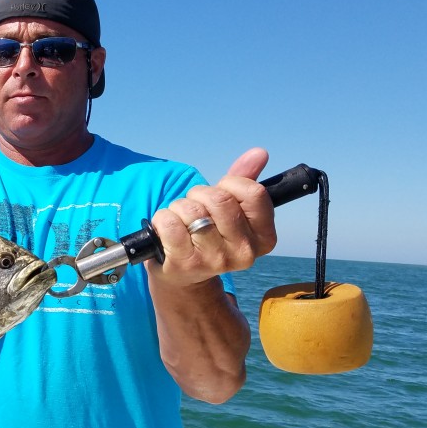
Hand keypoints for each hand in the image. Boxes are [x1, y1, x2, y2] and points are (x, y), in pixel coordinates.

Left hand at [149, 147, 276, 286]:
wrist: (183, 274)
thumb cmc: (209, 233)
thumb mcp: (231, 207)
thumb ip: (245, 178)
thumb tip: (259, 153)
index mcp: (264, 237)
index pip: (254, 192)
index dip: (231, 184)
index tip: (221, 195)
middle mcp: (245, 252)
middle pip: (219, 199)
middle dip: (199, 195)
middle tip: (196, 209)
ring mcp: (215, 260)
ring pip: (192, 210)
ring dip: (179, 207)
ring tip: (182, 222)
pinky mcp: (186, 264)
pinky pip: (170, 224)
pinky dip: (162, 219)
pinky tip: (167, 230)